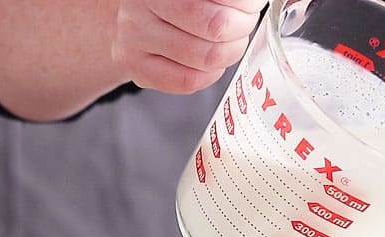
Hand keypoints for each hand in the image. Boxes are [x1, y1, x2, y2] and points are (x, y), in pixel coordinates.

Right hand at [111, 0, 265, 93]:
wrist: (130, 20)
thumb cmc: (174, 4)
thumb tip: (254, 3)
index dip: (246, 4)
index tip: (250, 5)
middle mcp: (142, 6)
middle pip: (218, 26)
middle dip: (242, 27)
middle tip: (242, 22)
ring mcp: (136, 38)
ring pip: (207, 57)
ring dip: (230, 52)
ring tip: (228, 41)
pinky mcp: (138, 68)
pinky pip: (189, 81)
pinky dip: (211, 75)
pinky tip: (211, 62)